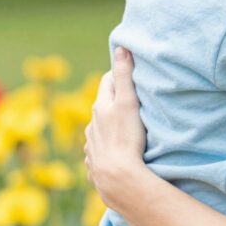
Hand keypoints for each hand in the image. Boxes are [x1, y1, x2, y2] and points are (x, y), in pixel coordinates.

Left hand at [83, 47, 148, 206]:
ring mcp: (91, 144)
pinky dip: (107, 145)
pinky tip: (117, 150)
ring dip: (110, 124)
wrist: (116, 177)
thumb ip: (124, 76)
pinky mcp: (94, 162)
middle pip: (103, 105)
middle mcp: (92, 124)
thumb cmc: (125, 138)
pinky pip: (100, 149)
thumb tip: (121, 48)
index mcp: (100, 107)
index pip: (107, 81)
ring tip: (127, 127)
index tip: (132, 73)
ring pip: (100, 127)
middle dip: (115, 99)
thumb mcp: (128, 103)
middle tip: (134, 98)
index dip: (119, 74)